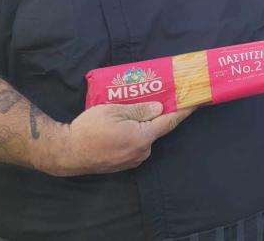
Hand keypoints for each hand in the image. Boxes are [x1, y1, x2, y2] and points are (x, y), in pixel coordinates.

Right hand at [38, 102, 194, 175]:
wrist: (66, 152)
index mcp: (143, 137)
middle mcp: (142, 151)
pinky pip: (134, 146)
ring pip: (144, 138)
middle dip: (156, 115)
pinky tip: (121, 127)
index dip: (185, 111)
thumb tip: (159, 107)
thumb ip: (140, 109)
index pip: (170, 122)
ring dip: (142, 126)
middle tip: (154, 99)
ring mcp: (132, 161)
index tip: (197, 102)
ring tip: (129, 112)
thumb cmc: (89, 128)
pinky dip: (133, 135)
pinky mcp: (122, 164)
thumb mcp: (115, 111)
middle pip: (156, 129)